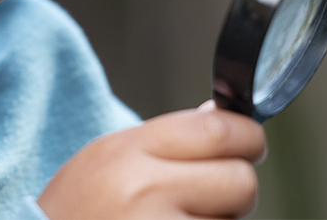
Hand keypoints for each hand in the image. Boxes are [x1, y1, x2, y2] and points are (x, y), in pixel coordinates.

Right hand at [38, 101, 264, 218]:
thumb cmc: (77, 210)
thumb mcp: (109, 159)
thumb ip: (169, 140)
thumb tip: (226, 116)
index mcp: (127, 151)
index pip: (219, 130)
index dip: (248, 138)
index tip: (249, 146)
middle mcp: (143, 190)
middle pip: (240, 180)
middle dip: (237, 190)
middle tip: (213, 197)